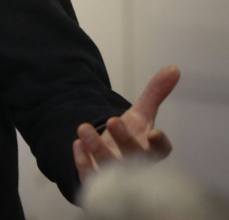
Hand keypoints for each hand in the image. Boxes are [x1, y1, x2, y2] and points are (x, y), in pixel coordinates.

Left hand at [72, 65, 179, 182]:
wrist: (104, 160)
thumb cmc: (128, 138)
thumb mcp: (140, 115)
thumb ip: (155, 93)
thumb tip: (173, 68)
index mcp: (149, 150)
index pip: (160, 150)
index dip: (159, 143)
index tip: (153, 132)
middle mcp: (134, 165)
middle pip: (134, 156)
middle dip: (124, 140)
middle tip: (112, 120)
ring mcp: (115, 177)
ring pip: (109, 167)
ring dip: (97, 148)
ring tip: (83, 127)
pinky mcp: (95, 183)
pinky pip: (90, 177)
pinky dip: (83, 162)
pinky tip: (76, 145)